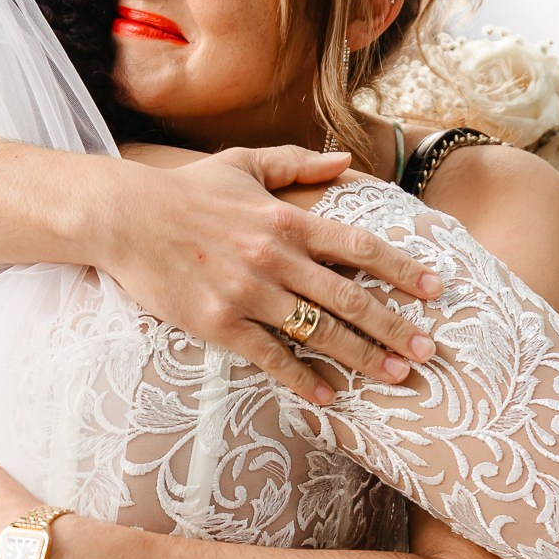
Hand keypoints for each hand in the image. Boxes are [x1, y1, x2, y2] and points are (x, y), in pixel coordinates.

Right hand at [100, 148, 443, 402]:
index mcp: (287, 218)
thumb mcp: (244, 164)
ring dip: (362, 356)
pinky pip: (270, 357)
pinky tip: (330, 395)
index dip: (402, 269)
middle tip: (428, 351)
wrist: (123, 216)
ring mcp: (247, 293)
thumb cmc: (187, 191)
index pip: (359, 247)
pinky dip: (303, 378)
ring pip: (318, 331)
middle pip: (349, 297)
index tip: (435, 290)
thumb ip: (297, 163)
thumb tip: (346, 162)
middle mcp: (274, 256)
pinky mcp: (218, 323)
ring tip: (395, 376)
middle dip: (394, 327)